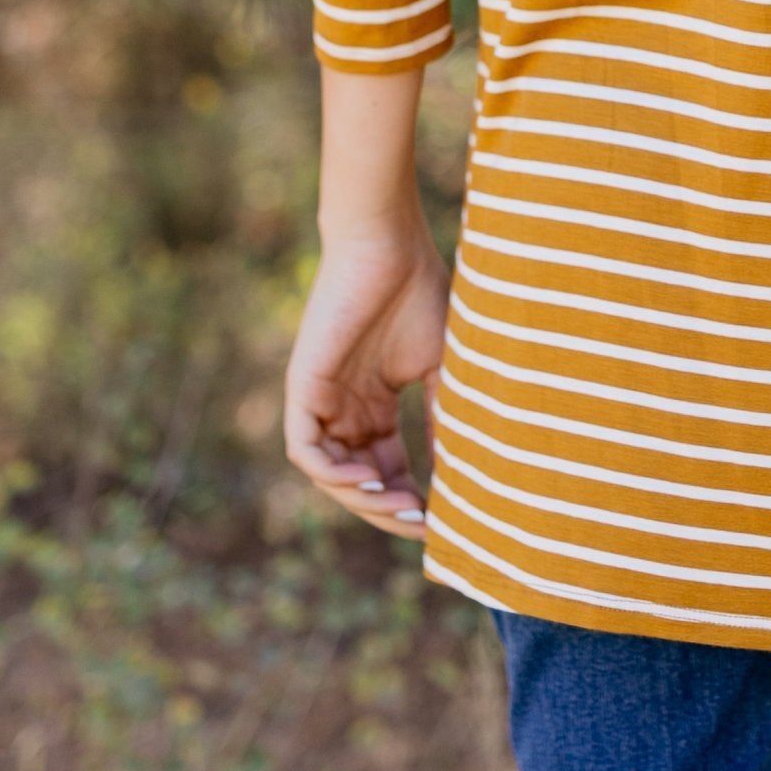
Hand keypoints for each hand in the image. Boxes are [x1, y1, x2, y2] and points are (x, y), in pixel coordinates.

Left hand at [284, 219, 450, 540]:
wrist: (389, 245)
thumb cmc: (421, 293)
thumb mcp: (443, 369)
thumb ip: (446, 419)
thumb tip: (467, 476)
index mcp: (374, 405)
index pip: (386, 469)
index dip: (410, 499)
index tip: (442, 521)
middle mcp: (344, 409)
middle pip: (358, 481)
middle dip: (388, 510)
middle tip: (422, 524)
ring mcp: (321, 400)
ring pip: (330, 474)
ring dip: (363, 500)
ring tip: (402, 508)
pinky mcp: (303, 388)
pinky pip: (306, 451)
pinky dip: (333, 474)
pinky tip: (369, 480)